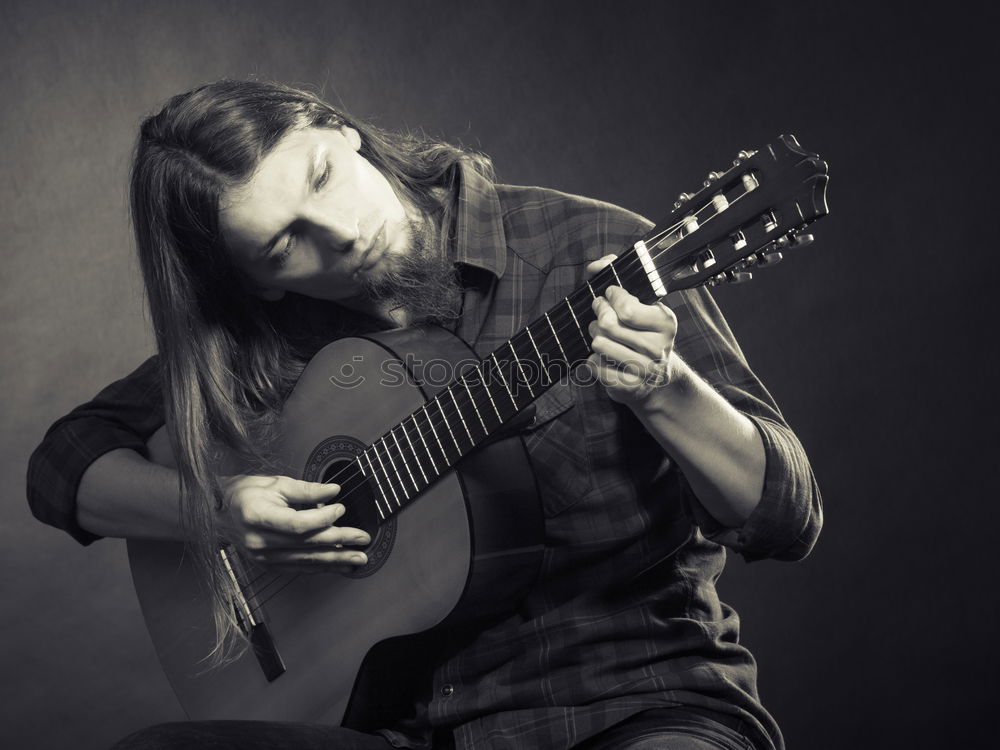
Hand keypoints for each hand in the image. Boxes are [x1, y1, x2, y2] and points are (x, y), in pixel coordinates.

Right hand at [218, 474, 370, 572]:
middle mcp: (259, 542)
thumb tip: (334, 491)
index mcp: (258, 517)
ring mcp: (263, 557)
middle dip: (339, 542)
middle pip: (306, 545)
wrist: (217, 514)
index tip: (341, 508)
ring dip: (335, 560)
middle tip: (363, 539)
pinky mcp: (267, 565)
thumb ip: (306, 490)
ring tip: (358, 558)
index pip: (297, 524)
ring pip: (306, 561)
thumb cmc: (245, 494)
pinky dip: (321, 566)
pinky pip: (299, 568)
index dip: (322, 519)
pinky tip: (338, 564)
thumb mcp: (275, 483)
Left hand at [585, 255, 678, 404]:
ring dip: (594, 338)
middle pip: (608, 325)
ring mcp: (645, 370)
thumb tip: (597, 265)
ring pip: (599, 345)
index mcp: (665, 322)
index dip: (610, 298)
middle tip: (600, 318)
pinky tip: (602, 358)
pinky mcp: (630, 388)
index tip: (609, 296)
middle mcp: (659, 347)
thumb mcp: (639, 303)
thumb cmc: (641, 333)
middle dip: (598, 318)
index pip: (626, 308)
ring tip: (601, 337)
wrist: (656, 380)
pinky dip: (593, 361)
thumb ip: (617, 274)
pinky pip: (595, 367)